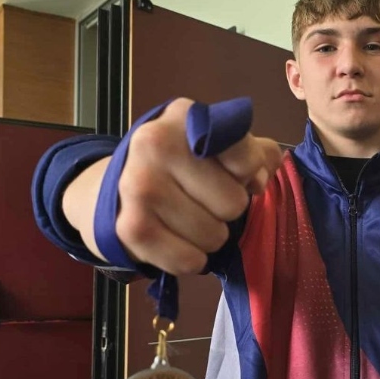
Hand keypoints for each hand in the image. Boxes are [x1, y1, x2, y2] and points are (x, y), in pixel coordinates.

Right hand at [67, 97, 282, 274]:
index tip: (232, 174)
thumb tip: (260, 180)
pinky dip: (192, 259)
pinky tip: (179, 241)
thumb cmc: (185, 165)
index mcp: (186, 117)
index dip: (247, 174)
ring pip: (214, 237)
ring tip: (191, 220)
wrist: (119, 187)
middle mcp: (157, 144)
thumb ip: (257, 155)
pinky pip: (189, 261)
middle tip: (206, 201)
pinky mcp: (130, 227)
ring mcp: (140, 186)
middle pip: (234, 204)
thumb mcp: (221, 146)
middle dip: (228, 209)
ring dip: (211, 237)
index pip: (245, 158)